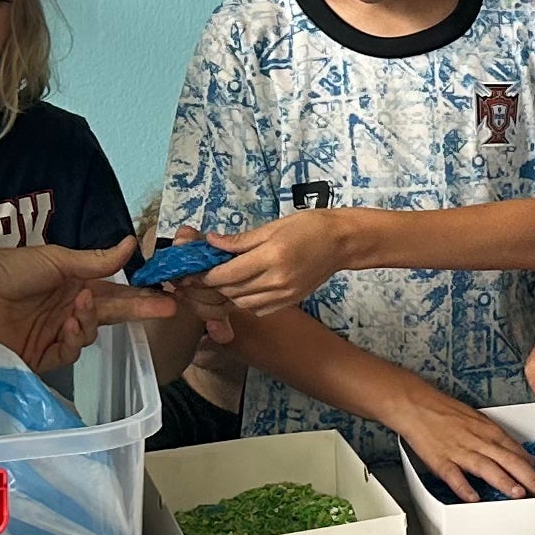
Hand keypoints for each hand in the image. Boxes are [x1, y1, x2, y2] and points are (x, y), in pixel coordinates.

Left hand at [0, 241, 167, 378]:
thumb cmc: (7, 269)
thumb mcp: (54, 260)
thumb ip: (94, 261)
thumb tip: (131, 242)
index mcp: (72, 283)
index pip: (114, 290)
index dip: (140, 293)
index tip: (167, 294)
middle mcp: (67, 308)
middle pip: (110, 312)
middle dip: (138, 309)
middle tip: (166, 307)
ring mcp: (55, 332)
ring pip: (91, 332)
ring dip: (91, 319)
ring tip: (81, 307)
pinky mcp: (41, 355)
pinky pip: (69, 352)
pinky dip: (75, 338)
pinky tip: (70, 324)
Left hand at [203, 210, 356, 318]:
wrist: (342, 242)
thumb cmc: (310, 227)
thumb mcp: (273, 226)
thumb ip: (240, 240)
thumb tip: (211, 243)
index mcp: (272, 256)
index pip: (228, 274)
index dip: (205, 276)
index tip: (193, 272)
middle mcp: (277, 279)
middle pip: (232, 291)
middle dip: (212, 286)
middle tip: (200, 277)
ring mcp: (285, 294)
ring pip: (242, 303)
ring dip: (227, 295)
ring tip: (220, 283)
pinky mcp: (290, 301)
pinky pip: (258, 309)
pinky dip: (244, 302)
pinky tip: (242, 290)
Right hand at [394, 390, 534, 500]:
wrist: (417, 404)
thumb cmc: (446, 412)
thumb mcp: (479, 421)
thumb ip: (501, 441)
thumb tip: (524, 456)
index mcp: (489, 432)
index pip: (517, 452)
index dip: (533, 469)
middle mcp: (478, 441)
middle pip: (509, 461)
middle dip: (530, 479)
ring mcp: (460, 451)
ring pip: (487, 468)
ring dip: (504, 481)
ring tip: (519, 495)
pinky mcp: (440, 459)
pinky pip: (454, 476)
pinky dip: (464, 487)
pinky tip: (474, 498)